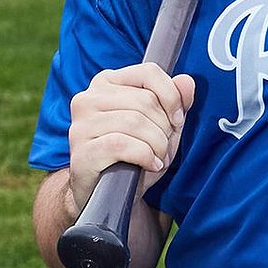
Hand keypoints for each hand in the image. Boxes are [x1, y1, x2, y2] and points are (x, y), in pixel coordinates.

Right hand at [67, 63, 195, 212]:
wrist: (107, 195)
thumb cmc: (134, 156)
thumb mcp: (160, 126)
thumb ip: (175, 101)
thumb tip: (187, 81)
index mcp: (107, 83)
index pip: (148, 72)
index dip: (171, 96)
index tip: (178, 120)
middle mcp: (88, 98)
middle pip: (145, 100)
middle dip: (164, 128)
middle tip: (163, 146)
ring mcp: (81, 125)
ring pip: (135, 122)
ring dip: (157, 145)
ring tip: (157, 157)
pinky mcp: (81, 151)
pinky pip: (122, 145)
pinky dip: (145, 156)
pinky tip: (149, 165)